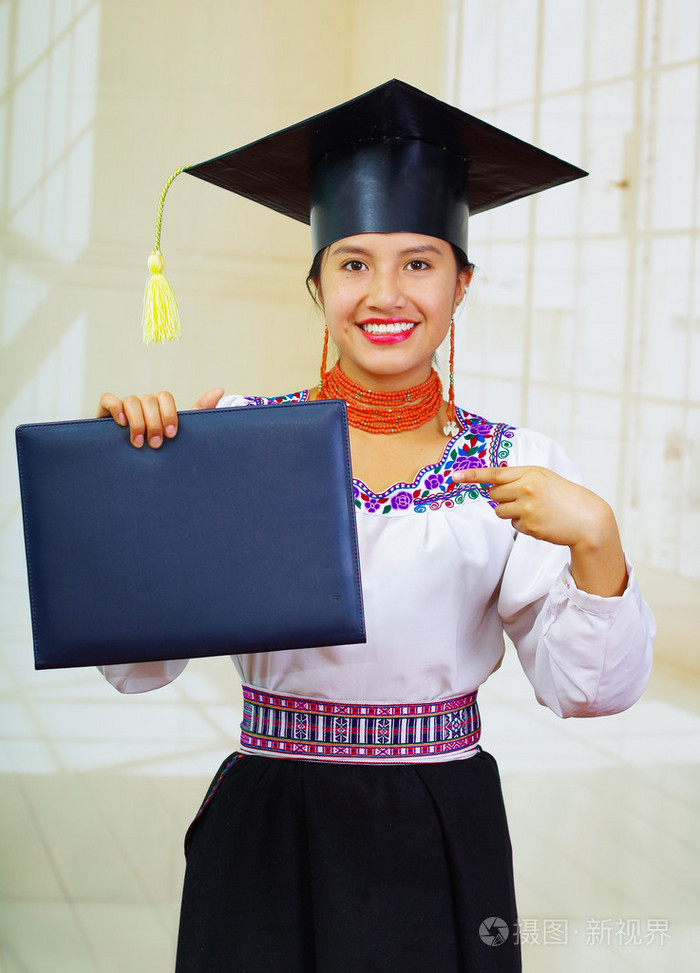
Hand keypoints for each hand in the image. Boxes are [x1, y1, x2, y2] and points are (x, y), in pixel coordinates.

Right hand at [96, 387, 223, 447]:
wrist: (131, 468)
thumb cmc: (158, 449)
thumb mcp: (179, 432)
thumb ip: (199, 411)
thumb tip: (220, 390)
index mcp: (159, 406)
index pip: (165, 397)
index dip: (169, 414)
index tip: (172, 435)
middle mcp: (142, 403)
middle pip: (149, 399)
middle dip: (154, 423)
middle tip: (157, 444)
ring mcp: (124, 406)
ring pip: (132, 400)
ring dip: (137, 422)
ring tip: (139, 443)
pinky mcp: (105, 411)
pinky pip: (108, 399)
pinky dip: (115, 408)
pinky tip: (121, 423)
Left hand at [452, 465, 627, 595]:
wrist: (588, 519)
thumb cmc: (564, 497)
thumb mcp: (544, 479)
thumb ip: (520, 479)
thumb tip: (492, 486)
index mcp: (530, 472)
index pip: (494, 474)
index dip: (472, 475)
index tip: (454, 476)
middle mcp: (526, 488)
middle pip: (493, 494)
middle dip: (502, 498)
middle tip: (522, 500)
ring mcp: (527, 507)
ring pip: (500, 511)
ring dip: (511, 513)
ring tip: (535, 511)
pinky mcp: (529, 525)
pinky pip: (514, 526)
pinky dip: (523, 526)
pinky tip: (541, 522)